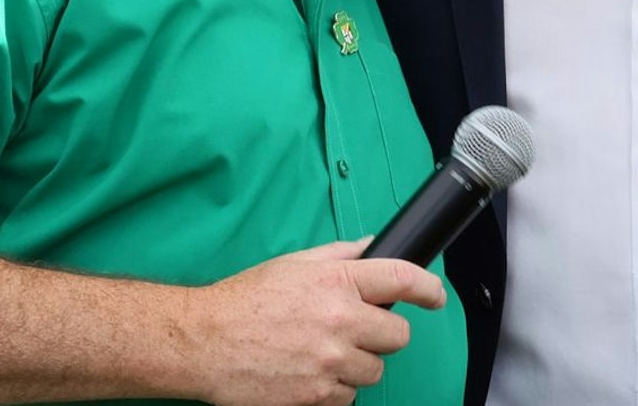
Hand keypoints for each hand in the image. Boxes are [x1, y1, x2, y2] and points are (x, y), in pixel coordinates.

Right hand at [191, 239, 446, 405]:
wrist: (202, 342)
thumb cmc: (244, 301)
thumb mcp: (293, 264)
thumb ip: (340, 255)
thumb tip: (372, 246)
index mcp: (336, 281)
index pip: (403, 279)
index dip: (428, 289)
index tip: (435, 297)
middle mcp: (339, 321)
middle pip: (397, 336)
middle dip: (381, 334)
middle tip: (354, 331)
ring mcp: (329, 362)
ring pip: (373, 371)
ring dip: (355, 365)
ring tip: (320, 353)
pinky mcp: (315, 396)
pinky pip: (347, 398)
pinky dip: (333, 390)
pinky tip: (308, 374)